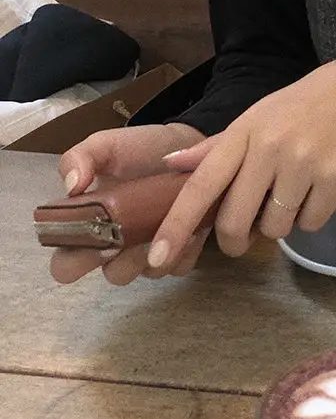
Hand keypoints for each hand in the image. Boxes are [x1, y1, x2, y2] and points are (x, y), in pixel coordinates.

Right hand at [52, 123, 204, 288]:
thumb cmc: (138, 148)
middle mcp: (117, 247)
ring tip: (160, 225)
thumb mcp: (104, 146)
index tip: (90, 238)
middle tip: (128, 237)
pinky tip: (186, 225)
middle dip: (121, 261)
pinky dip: (183, 248)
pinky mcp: (181, 252)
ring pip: (147, 274)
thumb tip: (71, 186)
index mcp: (89, 228)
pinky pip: (179, 265)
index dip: (72, 262)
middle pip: (111, 275)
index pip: (66, 265)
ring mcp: (150, 253)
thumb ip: (79, 159)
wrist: (187, 143)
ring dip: (153, 255)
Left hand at [144, 51, 335, 273]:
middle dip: (234, 240)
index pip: (200, 185)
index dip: (176, 224)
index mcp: (243, 131)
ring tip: (293, 193)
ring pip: (274, 229)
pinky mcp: (335, 179)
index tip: (158, 256)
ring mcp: (303, 163)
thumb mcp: (257, 117)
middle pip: (234, 220)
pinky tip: (318, 190)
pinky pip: (309, 224)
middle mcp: (268, 146)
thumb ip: (216, 147)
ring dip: (279, 225)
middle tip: (242, 238)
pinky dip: (310, 217)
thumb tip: (172, 166)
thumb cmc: (306, 106)